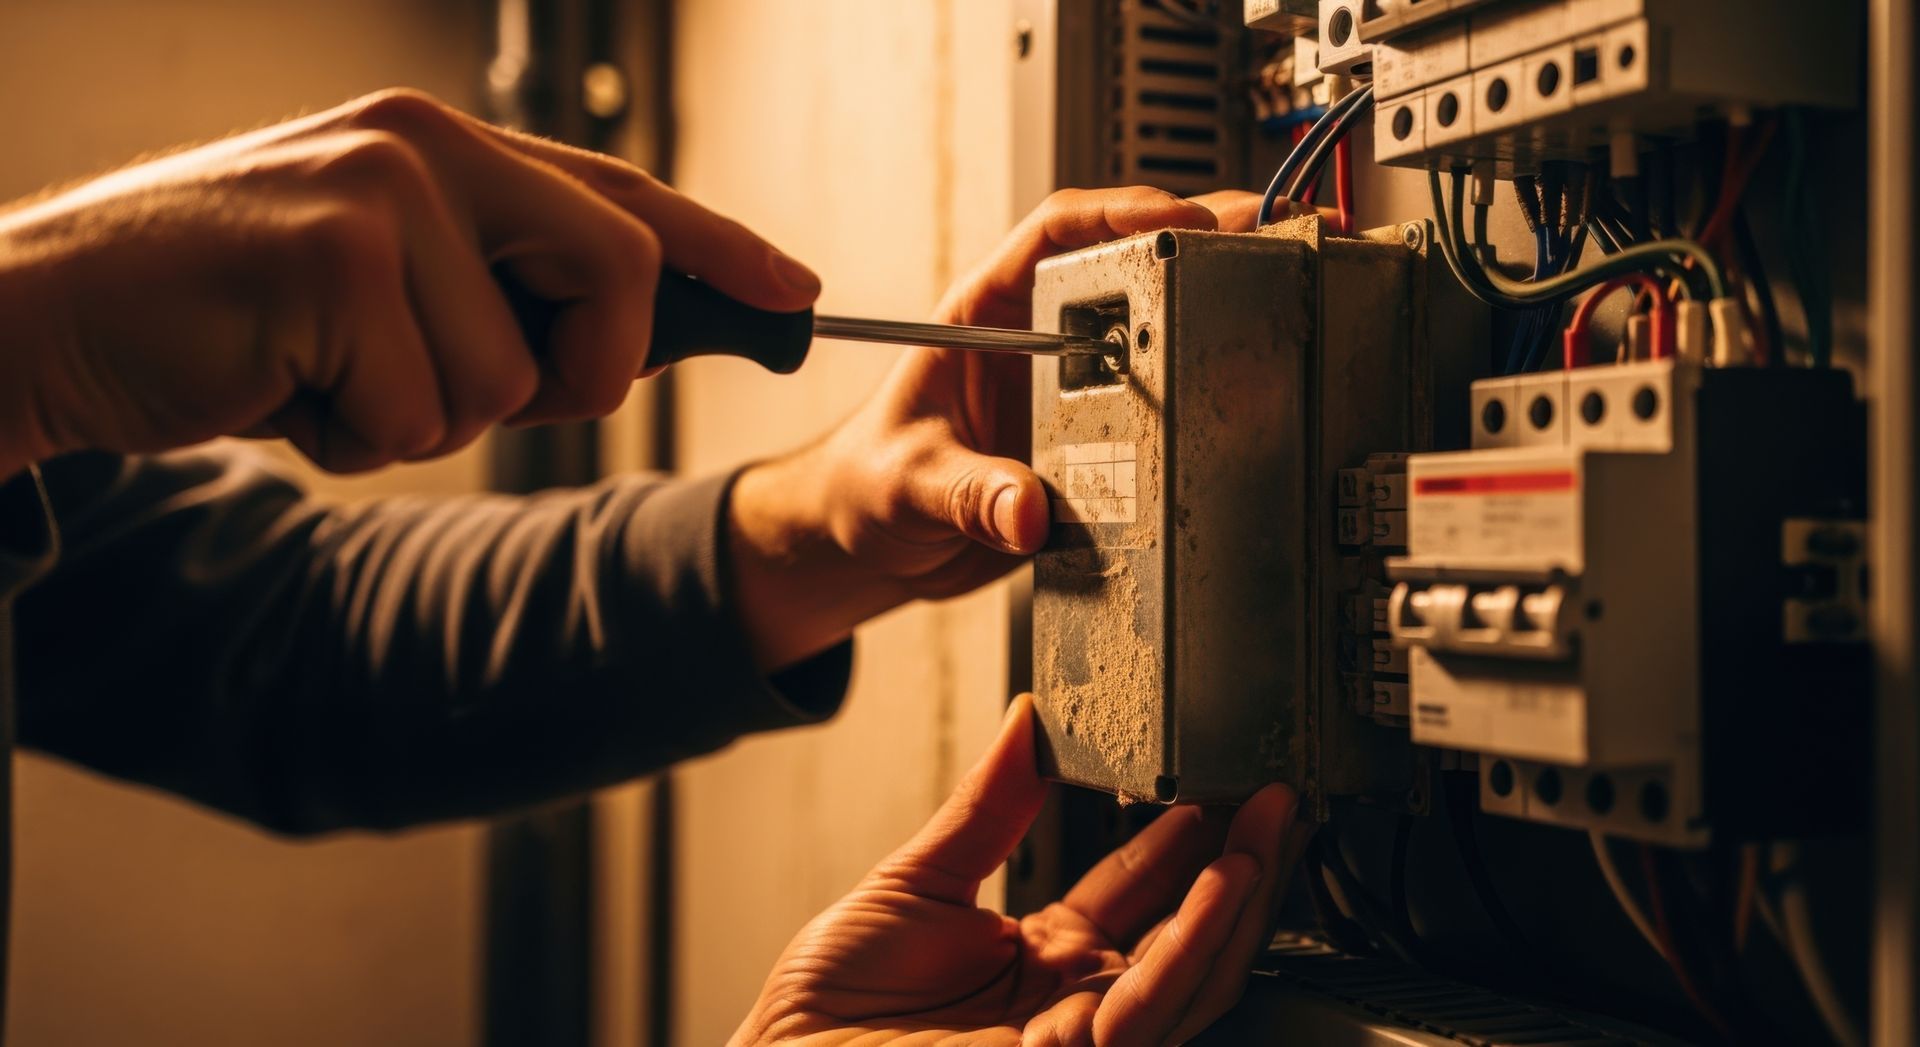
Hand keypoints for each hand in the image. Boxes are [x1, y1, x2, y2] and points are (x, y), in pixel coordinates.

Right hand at [0, 88, 819, 476]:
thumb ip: (497, 285)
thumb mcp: (381, 282)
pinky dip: (357, 437)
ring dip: (422, 418)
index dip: (722, 248)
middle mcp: (427, 147)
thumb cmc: (231, 316)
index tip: (797, 295)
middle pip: (616, 276)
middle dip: (576, 375)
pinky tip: (280, 385)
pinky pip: (424, 413)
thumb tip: (635, 332)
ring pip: (509, 379)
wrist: (51, 321)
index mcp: (445, 146)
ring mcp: (382, 194)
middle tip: (470, 386)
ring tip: (321, 370)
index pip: (619, 195)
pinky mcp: (334, 258)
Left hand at [728, 188, 1264, 668]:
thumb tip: (1027, 510)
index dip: (1121, 212)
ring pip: (1154, 327)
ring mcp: (1073, 387)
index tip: (1181, 218)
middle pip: (1125, 264)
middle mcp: (1036, 341)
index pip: (1054, 232)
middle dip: (1200, 239)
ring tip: (1284, 288)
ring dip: (1215, 302)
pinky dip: (1208, 388)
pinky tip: (1254, 376)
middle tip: (1268, 236)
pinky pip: (1161, 403)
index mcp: (982, 315)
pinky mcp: (1098, 440)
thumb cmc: (866, 489)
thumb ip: (966, 494)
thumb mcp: (906, 487)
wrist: (875, 547)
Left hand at [734, 694, 1305, 1045]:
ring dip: (1238, 898)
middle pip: (1187, 935)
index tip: (1220, 782)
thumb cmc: (825, 1011)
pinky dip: (1192, 945)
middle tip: (1278, 794)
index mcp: (1043, 962)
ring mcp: (1080, 1042)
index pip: (1141, 892)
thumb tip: (1029, 720)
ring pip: (1190, 973)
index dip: (1187, 839)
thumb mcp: (916, 880)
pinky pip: (1149, 1004)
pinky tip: (1222, 888)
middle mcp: (1076, 1007)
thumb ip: (988, 806)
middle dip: (1242, 864)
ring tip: (1271, 827)